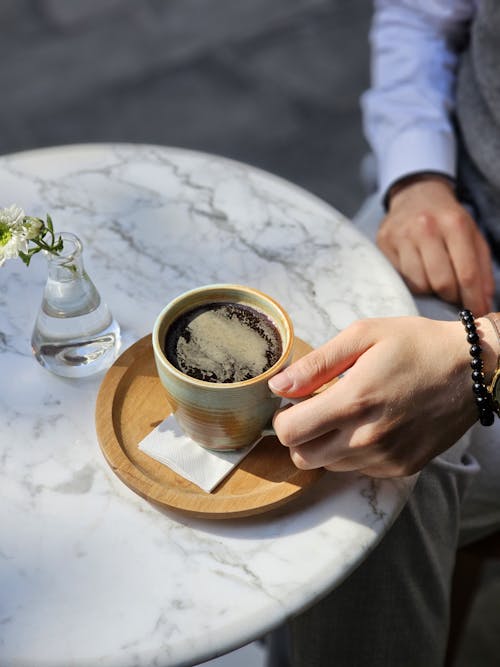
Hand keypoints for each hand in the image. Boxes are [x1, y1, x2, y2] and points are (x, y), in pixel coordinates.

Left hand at [269, 316, 497, 477]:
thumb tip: (278, 385)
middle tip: (314, 410)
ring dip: (325, 445)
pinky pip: (358, 470)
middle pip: (302, 458)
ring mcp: (386, 458)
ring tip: (346, 414)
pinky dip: (352, 452)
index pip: (290, 433)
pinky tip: (370, 425)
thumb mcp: (363, 335)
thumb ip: (317, 364)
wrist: (472, 369)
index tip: (293, 403)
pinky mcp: (402, 467)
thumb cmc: (416, 345)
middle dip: (299, 435)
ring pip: (328, 466)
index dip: (283, 417)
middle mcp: (367, 438)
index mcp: (354, 401)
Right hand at [378, 177, 494, 315]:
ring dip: (430, 289)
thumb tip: (483, 303)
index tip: (476, 313)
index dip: (472, 299)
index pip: (466, 273)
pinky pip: (402, 278)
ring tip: (435, 279)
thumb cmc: (447, 219)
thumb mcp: (472, 235)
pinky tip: (419, 270)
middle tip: (454, 295)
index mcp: (454, 223)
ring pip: (419, 284)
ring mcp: (402, 235)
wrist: (416, 193)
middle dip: (451, 296)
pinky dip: (414, 281)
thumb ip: (482, 268)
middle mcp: (426, 227)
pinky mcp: (384, 242)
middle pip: (442, 282)